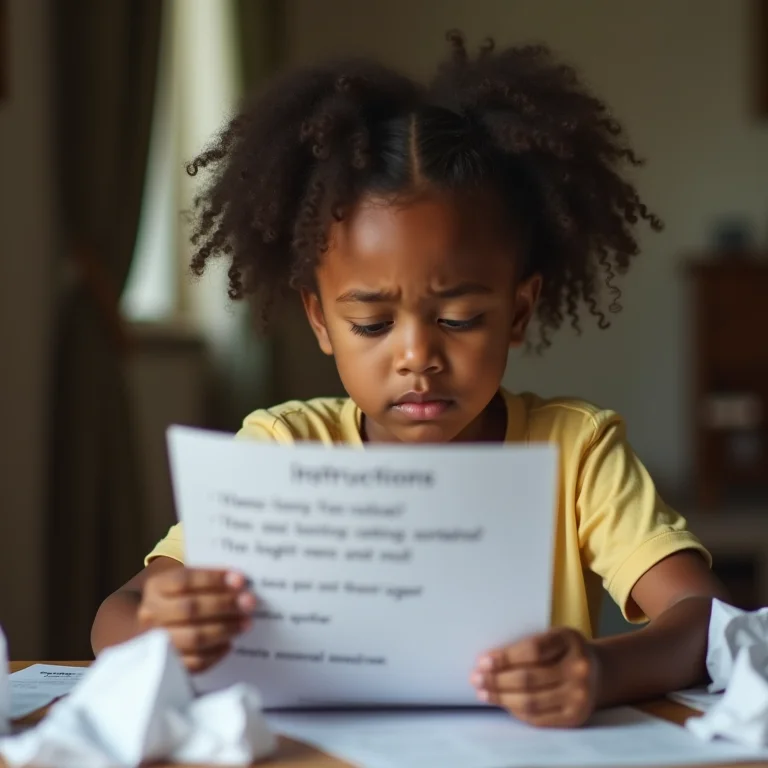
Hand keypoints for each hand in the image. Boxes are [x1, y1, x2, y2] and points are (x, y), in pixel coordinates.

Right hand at [138, 567, 255, 672]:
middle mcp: (151, 614)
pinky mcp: (167, 665)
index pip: (184, 581)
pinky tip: (229, 644)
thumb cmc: (183, 599)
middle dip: (224, 605)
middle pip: (189, 609)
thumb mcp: (189, 583)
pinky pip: (194, 664)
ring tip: (245, 624)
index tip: (240, 580)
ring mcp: (156, 642)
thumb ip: (209, 581)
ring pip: (193, 638)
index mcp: (156, 587)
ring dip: (224, 629)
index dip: (213, 579)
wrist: (160, 626)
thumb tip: (239, 582)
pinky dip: (215, 654)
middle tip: (248, 603)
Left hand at [470, 627, 599, 727]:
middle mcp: (579, 669)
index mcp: (569, 640)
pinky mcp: (575, 717)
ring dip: (501, 697)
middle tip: (475, 679)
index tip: (482, 661)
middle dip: (496, 680)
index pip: (532, 650)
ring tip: (483, 692)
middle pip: (528, 678)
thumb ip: (527, 645)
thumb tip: (487, 662)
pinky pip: (538, 718)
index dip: (505, 657)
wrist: (598, 672)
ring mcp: (579, 696)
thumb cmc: (563, 651)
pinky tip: (504, 703)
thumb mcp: (552, 637)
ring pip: (531, 701)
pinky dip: (516, 711)